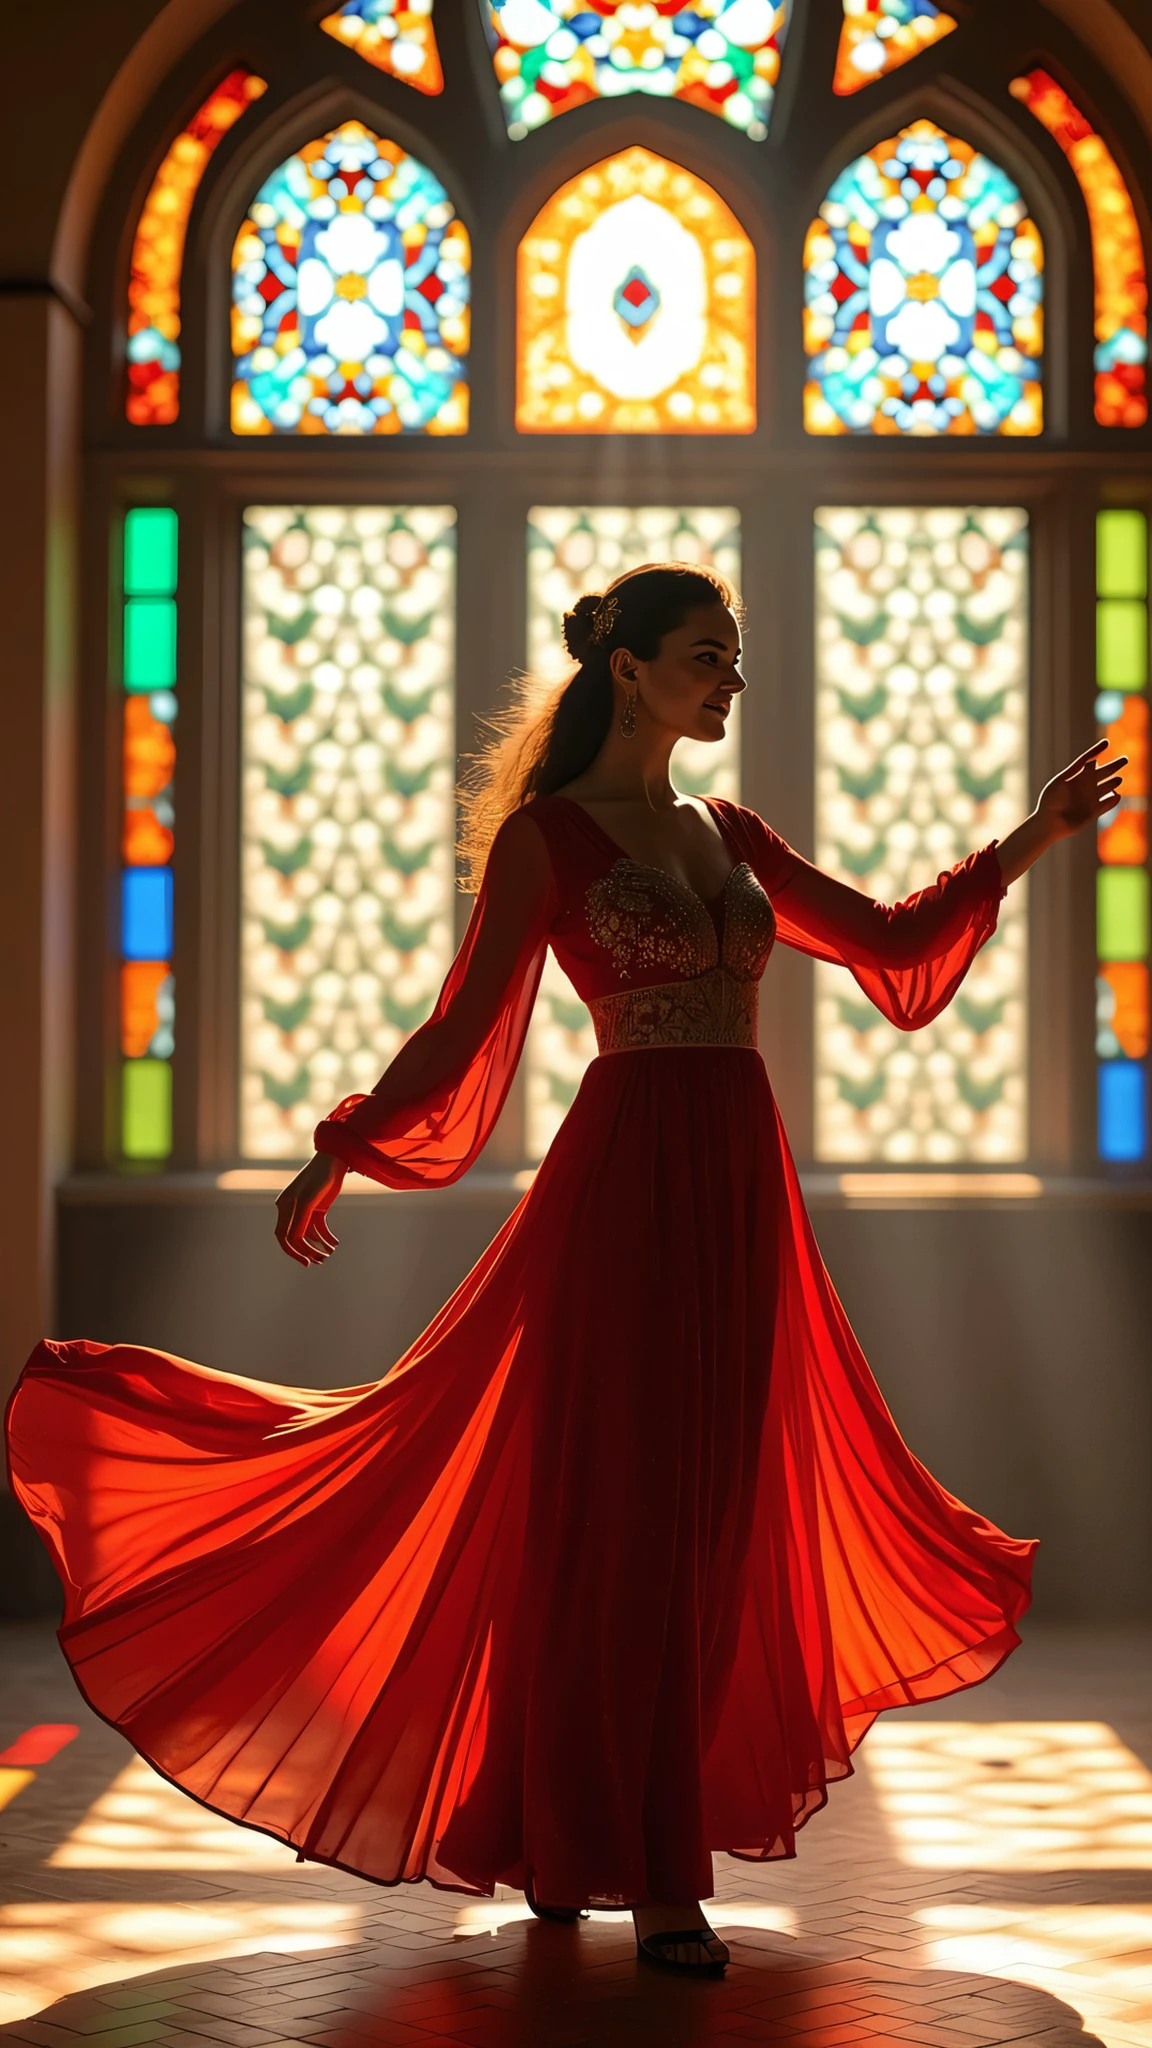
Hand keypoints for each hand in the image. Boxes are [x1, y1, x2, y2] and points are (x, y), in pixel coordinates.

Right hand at [275, 1151, 346, 1267]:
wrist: (336, 1159)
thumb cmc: (320, 1176)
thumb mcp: (309, 1199)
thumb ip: (300, 1219)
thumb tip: (293, 1240)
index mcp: (285, 1206)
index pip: (283, 1235)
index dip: (293, 1251)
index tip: (306, 1262)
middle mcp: (291, 1208)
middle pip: (294, 1237)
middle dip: (306, 1251)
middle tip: (320, 1261)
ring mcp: (304, 1208)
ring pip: (307, 1235)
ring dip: (317, 1246)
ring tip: (329, 1253)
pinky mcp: (317, 1207)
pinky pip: (318, 1228)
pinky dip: (326, 1237)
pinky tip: (335, 1243)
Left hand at [1035, 738, 1128, 842]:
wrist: (1048, 822)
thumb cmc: (1050, 800)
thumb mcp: (1061, 782)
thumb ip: (1076, 771)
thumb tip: (1093, 761)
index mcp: (1075, 776)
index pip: (1089, 760)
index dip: (1097, 750)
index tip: (1107, 742)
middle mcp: (1085, 786)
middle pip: (1103, 772)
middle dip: (1114, 766)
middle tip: (1125, 759)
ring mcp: (1090, 798)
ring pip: (1107, 787)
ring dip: (1113, 783)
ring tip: (1118, 779)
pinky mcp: (1094, 812)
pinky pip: (1107, 804)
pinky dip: (1113, 800)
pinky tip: (1116, 795)